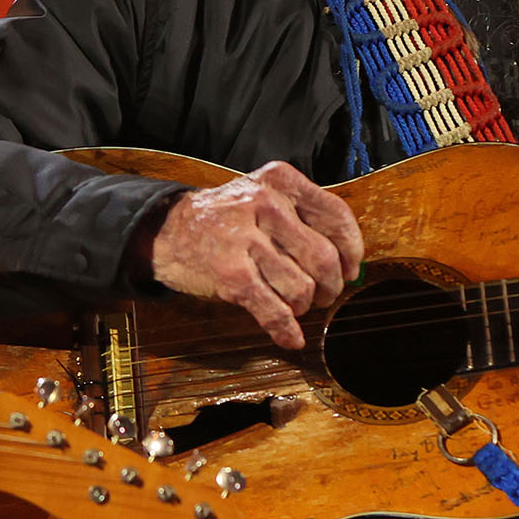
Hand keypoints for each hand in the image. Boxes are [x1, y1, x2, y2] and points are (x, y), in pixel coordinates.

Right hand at [150, 161, 363, 348]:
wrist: (166, 230)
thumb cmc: (226, 218)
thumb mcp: (264, 195)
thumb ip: (303, 216)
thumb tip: (349, 263)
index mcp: (280, 181)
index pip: (336, 215)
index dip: (351, 249)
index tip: (351, 268)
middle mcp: (265, 204)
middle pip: (323, 258)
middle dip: (331, 286)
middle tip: (324, 295)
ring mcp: (245, 239)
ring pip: (302, 288)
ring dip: (304, 306)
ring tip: (295, 305)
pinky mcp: (231, 274)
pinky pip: (274, 311)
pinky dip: (286, 330)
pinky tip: (289, 337)